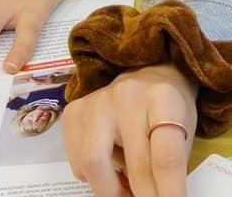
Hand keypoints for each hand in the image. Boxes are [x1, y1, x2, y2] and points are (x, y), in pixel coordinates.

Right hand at [63, 63, 197, 196]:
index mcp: (162, 100)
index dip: (168, 193)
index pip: (166, 157)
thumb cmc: (169, 110)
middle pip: (132, 165)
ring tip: (125, 191)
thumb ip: (169, 169)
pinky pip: (76, 159)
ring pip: (94, 163)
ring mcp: (96, 100)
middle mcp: (126, 96)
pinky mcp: (74, 109)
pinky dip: (91, 176)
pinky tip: (108, 169)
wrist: (148, 74)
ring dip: (111, 191)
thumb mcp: (183, 135)